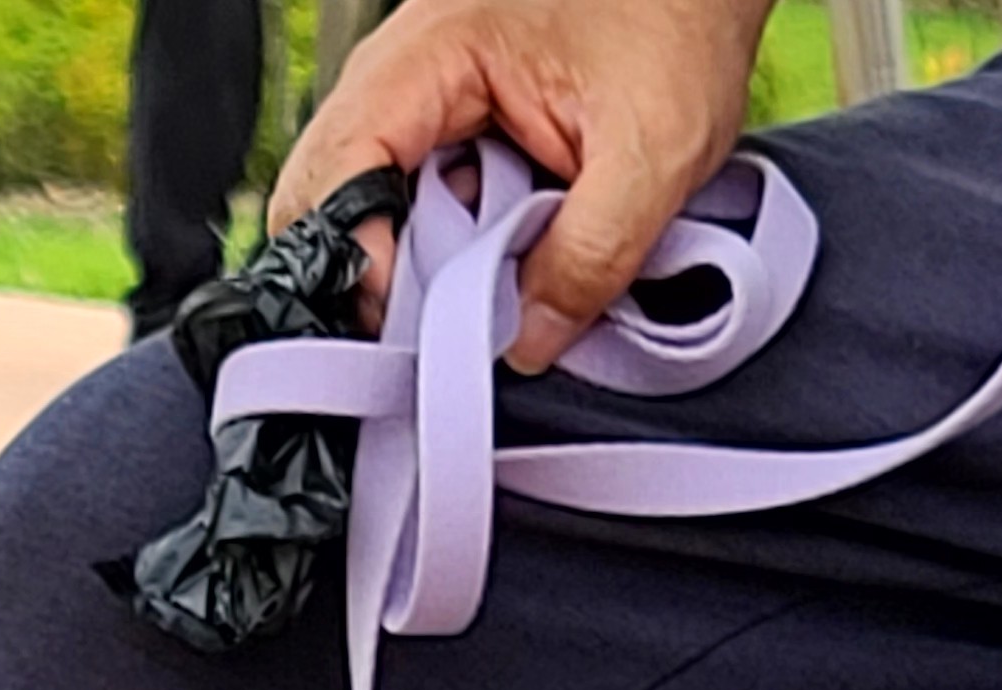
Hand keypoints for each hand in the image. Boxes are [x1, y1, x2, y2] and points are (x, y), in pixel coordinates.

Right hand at [273, 0, 769, 373]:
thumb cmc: (675, 21)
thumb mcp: (653, 153)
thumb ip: (591, 258)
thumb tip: (528, 345)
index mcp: (431, 55)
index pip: (336, 174)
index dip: (359, 264)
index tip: (415, 330)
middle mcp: (402, 74)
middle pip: (326, 201)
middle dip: (375, 279)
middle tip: (446, 331)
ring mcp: (418, 101)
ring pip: (365, 214)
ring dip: (414, 271)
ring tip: (482, 293)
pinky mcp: (445, 130)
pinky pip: (413, 208)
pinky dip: (444, 252)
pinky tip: (495, 263)